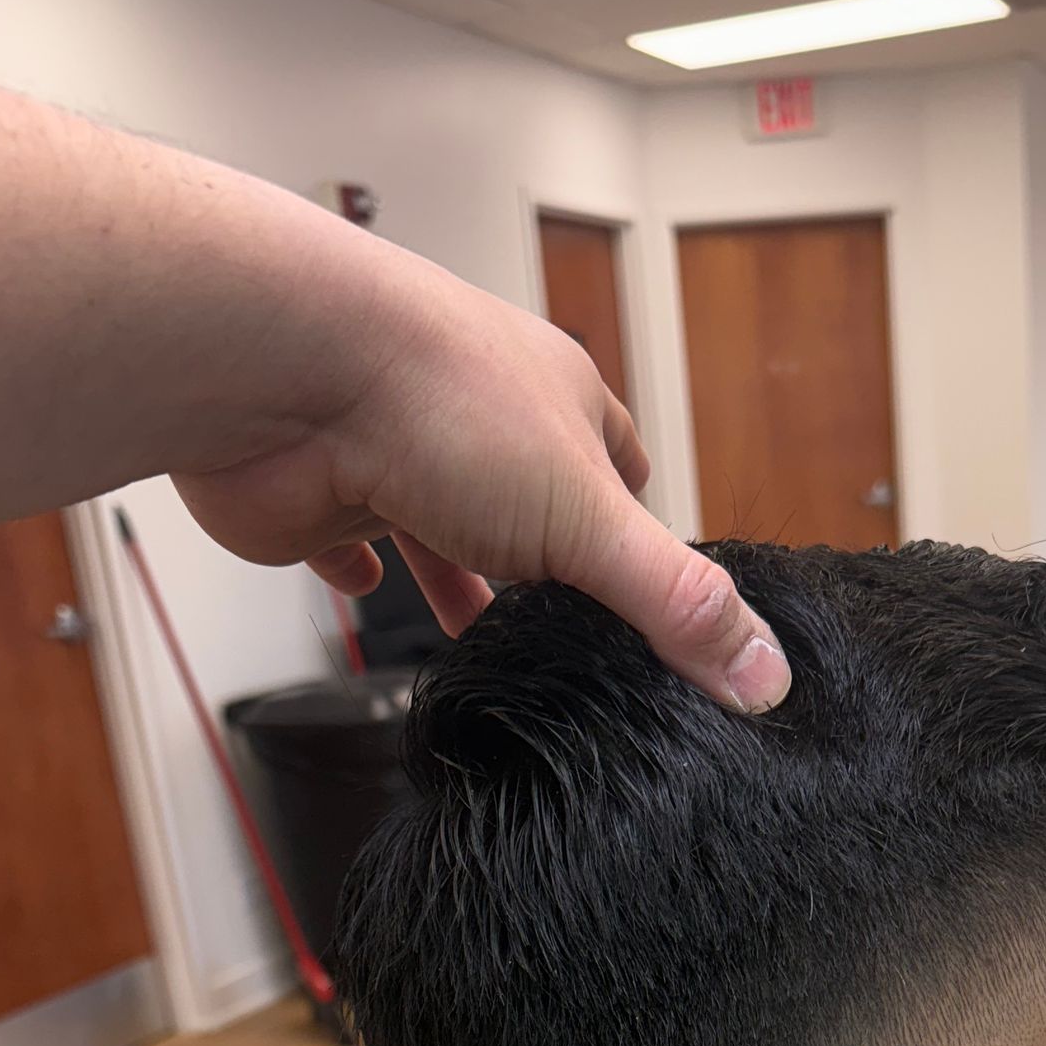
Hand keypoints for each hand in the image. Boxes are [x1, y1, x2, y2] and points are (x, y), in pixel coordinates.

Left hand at [174, 250, 790, 711]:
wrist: (280, 369)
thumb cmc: (435, 400)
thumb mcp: (589, 521)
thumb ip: (672, 604)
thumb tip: (764, 675)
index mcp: (557, 400)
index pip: (621, 464)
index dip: (639, 525)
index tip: (654, 591)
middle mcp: (480, 419)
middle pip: (533, 504)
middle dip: (551, 566)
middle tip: (577, 641)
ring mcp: (399, 455)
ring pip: (443, 531)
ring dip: (462, 585)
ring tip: (491, 655)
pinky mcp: (324, 495)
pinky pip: (345, 541)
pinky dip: (361, 574)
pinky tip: (374, 599)